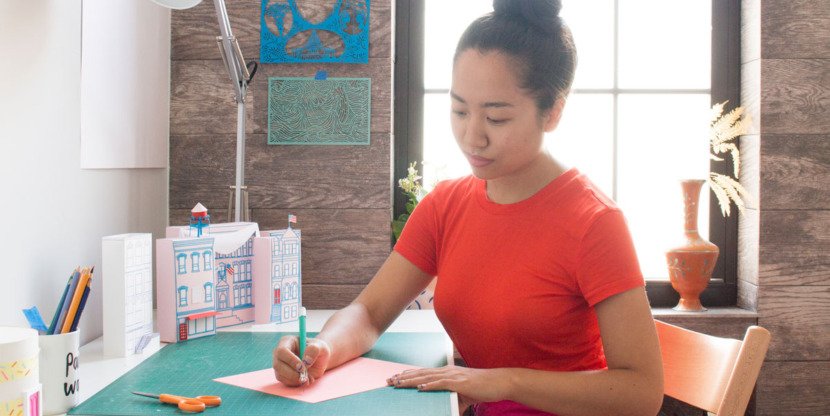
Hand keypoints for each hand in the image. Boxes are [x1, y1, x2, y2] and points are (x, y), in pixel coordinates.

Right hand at [273, 335, 331, 385]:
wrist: (318, 359)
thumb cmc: (318, 350)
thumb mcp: (320, 346)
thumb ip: (314, 350)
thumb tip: (306, 361)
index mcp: (287, 341)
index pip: (282, 351)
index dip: (291, 360)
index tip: (303, 368)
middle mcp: (280, 353)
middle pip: (278, 365)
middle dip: (292, 373)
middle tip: (304, 376)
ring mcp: (279, 364)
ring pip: (280, 375)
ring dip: (295, 380)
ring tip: (308, 378)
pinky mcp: (282, 374)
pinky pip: (285, 382)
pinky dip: (296, 383)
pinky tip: (306, 380)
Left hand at [386, 366, 508, 404]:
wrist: (499, 382)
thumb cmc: (483, 388)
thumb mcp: (464, 395)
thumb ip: (454, 400)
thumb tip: (449, 410)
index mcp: (447, 373)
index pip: (423, 373)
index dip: (408, 375)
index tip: (395, 378)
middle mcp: (447, 371)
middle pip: (421, 373)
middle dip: (404, 377)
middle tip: (389, 380)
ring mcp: (453, 376)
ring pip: (427, 377)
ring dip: (412, 380)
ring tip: (398, 383)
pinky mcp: (460, 382)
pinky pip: (442, 383)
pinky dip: (430, 385)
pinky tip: (420, 387)